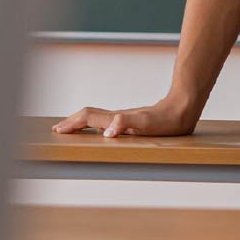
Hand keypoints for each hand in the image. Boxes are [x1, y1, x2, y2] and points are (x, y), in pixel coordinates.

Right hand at [52, 94, 202, 138]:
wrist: (182, 108)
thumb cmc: (167, 120)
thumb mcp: (148, 124)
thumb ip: (127, 123)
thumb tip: (107, 131)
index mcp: (117, 118)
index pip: (89, 118)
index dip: (73, 124)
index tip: (58, 131)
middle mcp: (117, 117)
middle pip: (88, 115)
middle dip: (71, 122)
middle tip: (57, 129)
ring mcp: (123, 118)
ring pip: (95, 117)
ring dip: (80, 122)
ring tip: (70, 128)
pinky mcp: (130, 120)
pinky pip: (105, 120)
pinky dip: (93, 124)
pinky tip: (97, 129)